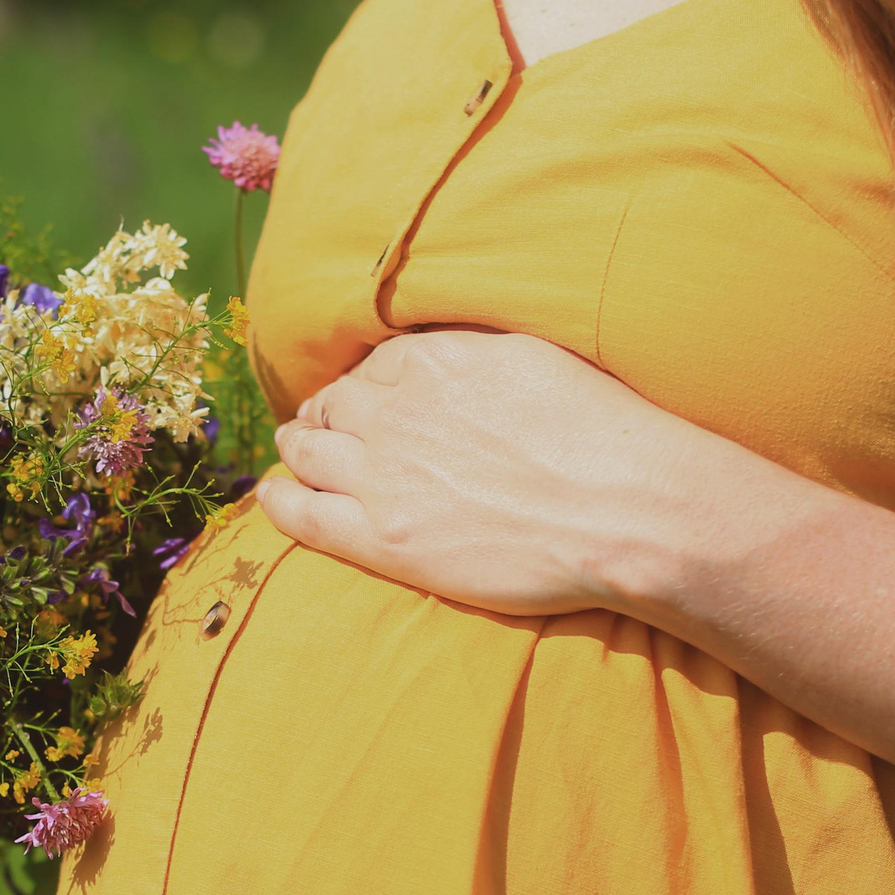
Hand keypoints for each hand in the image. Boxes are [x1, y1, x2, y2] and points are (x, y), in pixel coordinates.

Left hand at [258, 330, 711, 615]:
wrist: (623, 509)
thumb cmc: (601, 434)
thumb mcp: (534, 357)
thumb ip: (475, 355)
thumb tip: (447, 356)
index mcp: (434, 361)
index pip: (375, 365)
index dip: (363, 382)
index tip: (363, 396)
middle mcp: (396, 412)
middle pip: (333, 406)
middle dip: (323, 413)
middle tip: (317, 425)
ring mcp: (383, 477)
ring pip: (307, 454)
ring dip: (295, 449)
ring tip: (291, 453)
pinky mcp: (385, 539)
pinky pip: (304, 515)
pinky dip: (279, 501)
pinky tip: (271, 496)